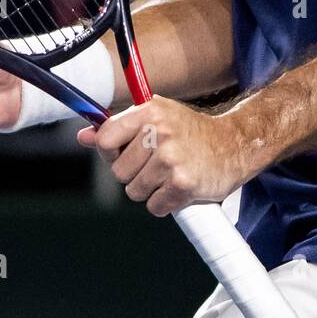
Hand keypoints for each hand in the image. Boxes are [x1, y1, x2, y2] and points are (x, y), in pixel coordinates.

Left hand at [77, 96, 246, 215]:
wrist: (234, 146)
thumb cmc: (190, 132)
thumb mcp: (156, 119)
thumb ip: (118, 128)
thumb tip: (82, 137)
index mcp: (149, 110)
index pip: (105, 138)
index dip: (109, 152)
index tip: (123, 153)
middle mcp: (159, 132)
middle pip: (118, 171)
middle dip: (134, 174)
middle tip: (156, 165)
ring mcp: (171, 159)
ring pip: (134, 191)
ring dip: (150, 190)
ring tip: (170, 175)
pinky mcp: (183, 184)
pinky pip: (154, 206)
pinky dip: (164, 203)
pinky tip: (179, 188)